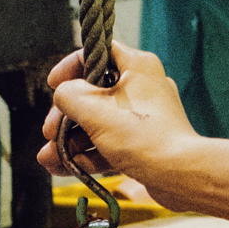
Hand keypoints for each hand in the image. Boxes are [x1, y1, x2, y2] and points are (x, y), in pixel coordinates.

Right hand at [38, 41, 200, 197]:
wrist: (180, 175)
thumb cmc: (142, 137)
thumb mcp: (94, 110)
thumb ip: (69, 95)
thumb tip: (62, 94)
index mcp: (136, 66)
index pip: (96, 52)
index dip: (69, 67)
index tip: (52, 84)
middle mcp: (142, 86)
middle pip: (92, 93)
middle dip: (64, 117)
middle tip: (49, 133)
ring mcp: (144, 117)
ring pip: (98, 123)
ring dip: (70, 140)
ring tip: (49, 159)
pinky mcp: (144, 142)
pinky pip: (109, 142)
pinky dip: (89, 153)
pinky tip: (65, 167)